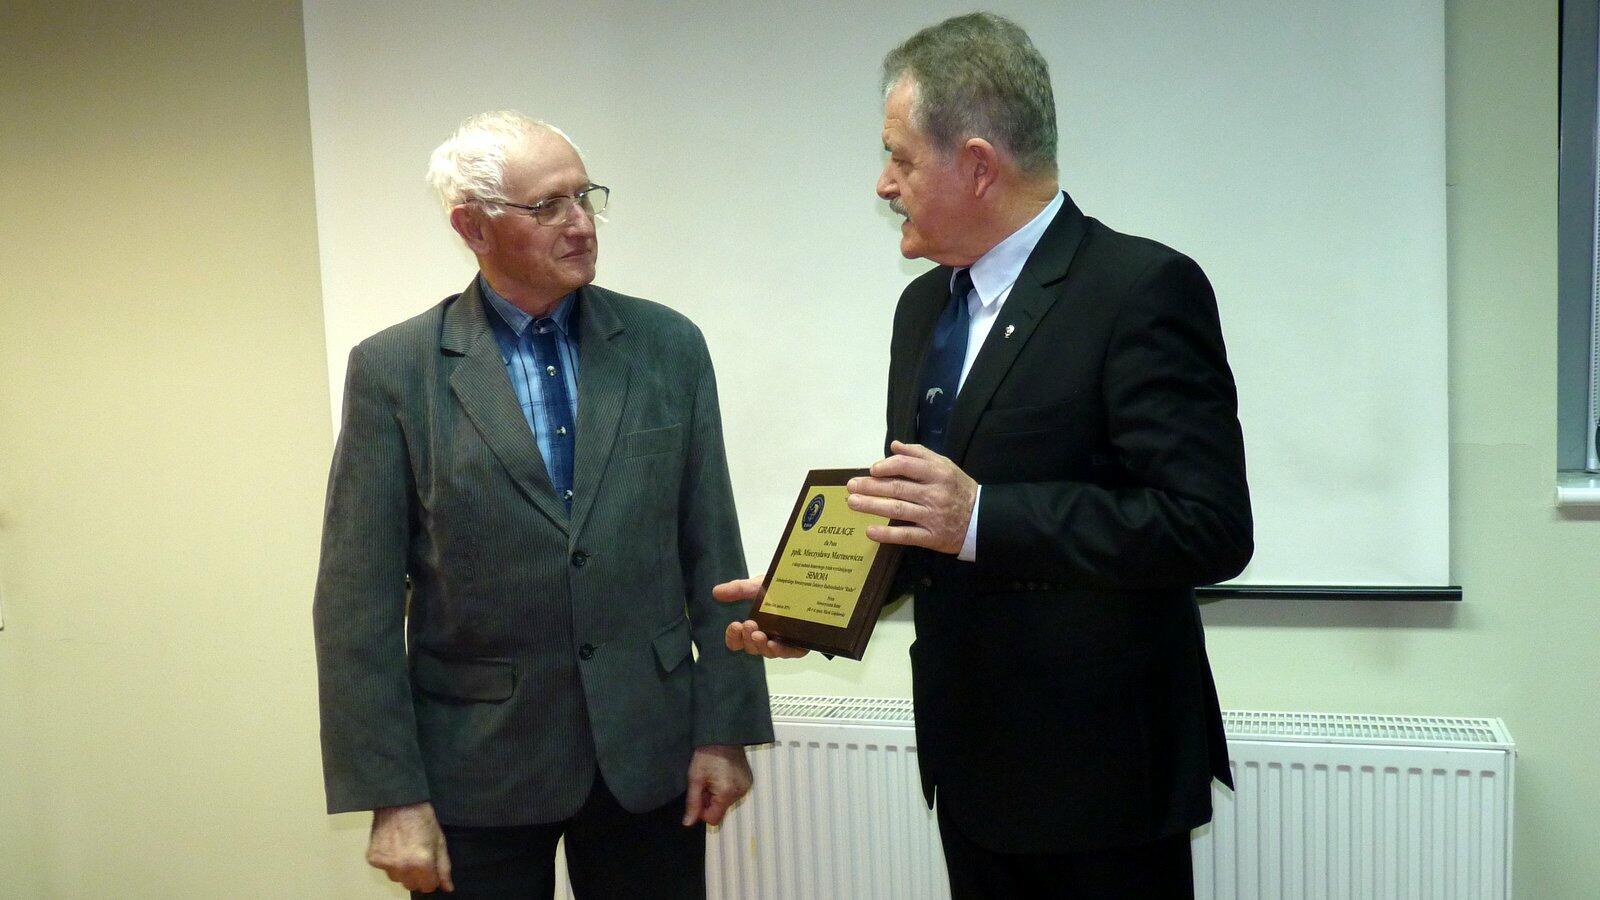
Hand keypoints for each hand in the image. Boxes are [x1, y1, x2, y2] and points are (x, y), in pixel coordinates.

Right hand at [367, 801, 453, 892]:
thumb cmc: (422, 818)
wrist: (398, 802)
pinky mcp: (373, 859)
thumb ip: (444, 867)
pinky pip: (384, 869)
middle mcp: (403, 867)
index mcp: (422, 863)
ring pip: (397, 878)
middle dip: (416, 876)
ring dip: (401, 870)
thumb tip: (447, 888)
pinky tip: (393, 846)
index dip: (431, 877)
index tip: (430, 866)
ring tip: (404, 849)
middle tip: (417, 856)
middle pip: (411, 885)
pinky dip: (389, 861)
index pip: (428, 887)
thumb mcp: (439, 841)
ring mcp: (386, 864)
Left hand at [682, 744, 752, 826]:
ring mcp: (747, 787)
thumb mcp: (695, 778)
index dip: (702, 811)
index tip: (699, 795)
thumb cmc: (707, 754)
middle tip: (706, 782)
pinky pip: (734, 793)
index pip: (713, 819)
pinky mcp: (749, 781)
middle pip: (721, 810)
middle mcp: (740, 793)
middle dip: (710, 801)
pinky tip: (723, 774)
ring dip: (718, 795)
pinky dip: (727, 789)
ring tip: (714, 776)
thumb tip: (688, 823)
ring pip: (727, 802)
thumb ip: (693, 803)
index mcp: (727, 793)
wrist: (723, 735)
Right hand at [713, 578, 809, 658]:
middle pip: (751, 647)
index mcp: (754, 625)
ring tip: (760, 636)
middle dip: (747, 638)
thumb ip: (739, 589)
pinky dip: (780, 651)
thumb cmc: (779, 589)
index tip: (734, 625)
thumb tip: (716, 591)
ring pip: (767, 652)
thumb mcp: (758, 586)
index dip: (733, 637)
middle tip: (749, 625)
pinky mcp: (798, 645)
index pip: (737, 640)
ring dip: (761, 646)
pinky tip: (775, 644)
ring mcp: (782, 642)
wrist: (808, 585)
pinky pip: (788, 653)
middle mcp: (766, 636)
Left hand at [847, 441, 976, 554]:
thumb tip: (895, 445)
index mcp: (938, 473)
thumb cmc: (957, 488)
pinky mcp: (931, 537)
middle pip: (897, 488)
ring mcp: (932, 517)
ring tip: (853, 502)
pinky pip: (906, 535)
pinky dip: (887, 534)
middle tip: (851, 486)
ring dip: (872, 506)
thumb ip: (920, 454)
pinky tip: (870, 531)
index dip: (887, 466)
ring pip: (898, 510)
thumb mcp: (945, 465)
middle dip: (871, 486)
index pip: (908, 466)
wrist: (982, 519)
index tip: (872, 469)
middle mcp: (934, 494)